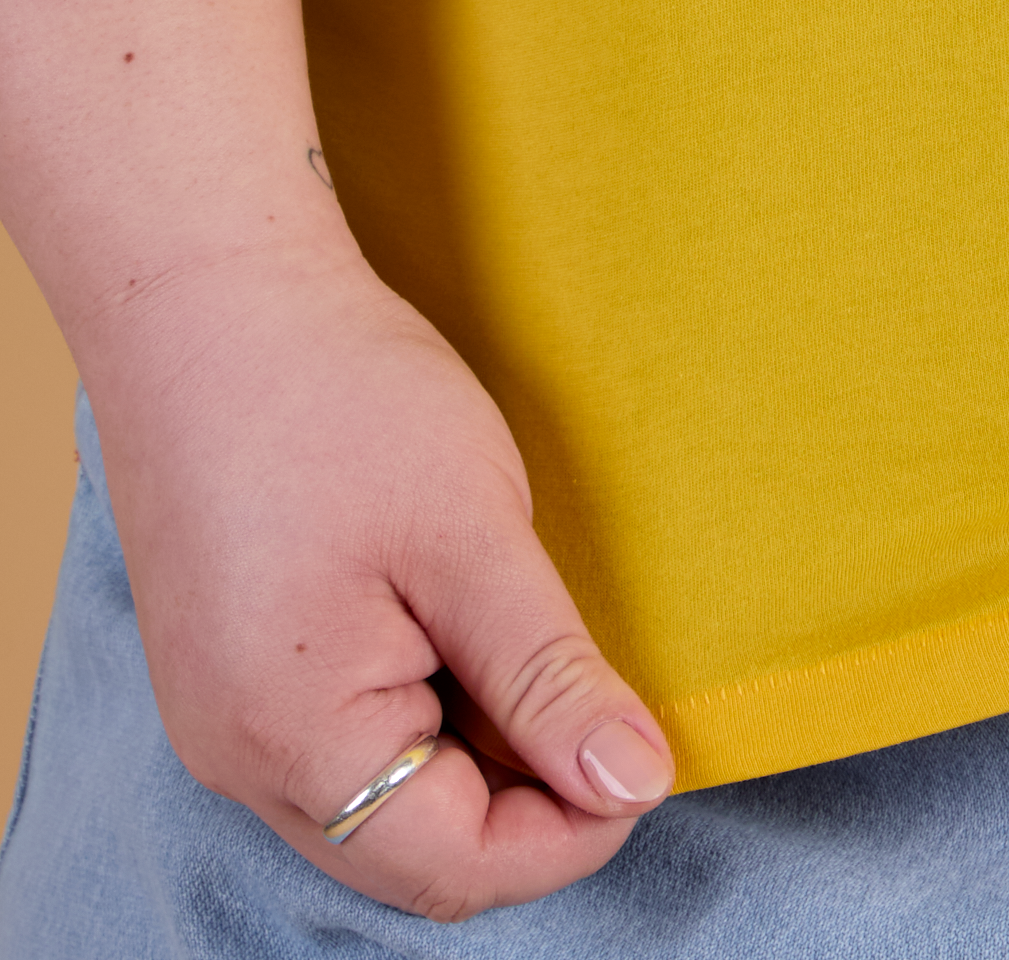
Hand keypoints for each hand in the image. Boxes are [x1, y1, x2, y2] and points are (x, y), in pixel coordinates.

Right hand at [86, 247, 674, 921]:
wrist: (210, 292)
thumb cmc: (335, 393)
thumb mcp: (471, 533)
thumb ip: (549, 675)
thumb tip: (635, 783)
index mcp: (290, 735)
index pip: (455, 865)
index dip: (573, 832)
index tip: (649, 762)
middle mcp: (236, 751)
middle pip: (411, 848)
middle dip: (524, 801)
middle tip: (602, 700)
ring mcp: (220, 709)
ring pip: (376, 797)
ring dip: (474, 753)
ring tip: (530, 643)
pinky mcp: (226, 663)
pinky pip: (338, 738)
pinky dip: (421, 710)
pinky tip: (463, 625)